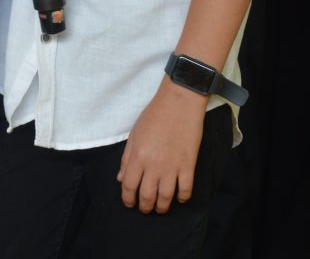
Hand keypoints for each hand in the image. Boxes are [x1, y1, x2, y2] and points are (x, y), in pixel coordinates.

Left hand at [117, 79, 206, 213]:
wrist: (180, 101)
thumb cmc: (155, 114)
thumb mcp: (135, 133)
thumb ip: (126, 157)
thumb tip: (120, 178)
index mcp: (138, 156)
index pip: (128, 186)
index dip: (127, 199)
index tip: (130, 202)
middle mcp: (154, 165)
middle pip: (147, 196)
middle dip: (144, 207)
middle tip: (145, 208)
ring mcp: (172, 166)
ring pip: (166, 198)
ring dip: (162, 207)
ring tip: (160, 207)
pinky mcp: (188, 165)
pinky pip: (186, 190)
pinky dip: (182, 198)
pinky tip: (179, 197)